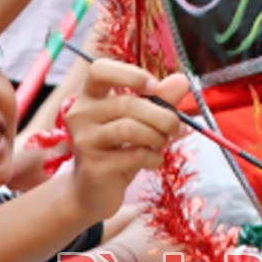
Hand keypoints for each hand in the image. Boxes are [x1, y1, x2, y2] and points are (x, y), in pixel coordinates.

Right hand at [66, 59, 188, 226]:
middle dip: (161, 115)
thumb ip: (159, 99)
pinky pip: (134, 155)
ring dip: (157, 136)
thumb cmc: (118, 150)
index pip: (99, 70)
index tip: (153, 86)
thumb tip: (181, 81)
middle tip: (176, 126)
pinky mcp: (93, 166)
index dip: (130, 75)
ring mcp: (83, 140)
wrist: (92, 192)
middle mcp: (80, 114)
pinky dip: (153, 157)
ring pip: (130, 128)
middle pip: (127, 103)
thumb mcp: (139, 121)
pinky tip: (154, 160)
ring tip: (163, 143)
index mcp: (89, 96)